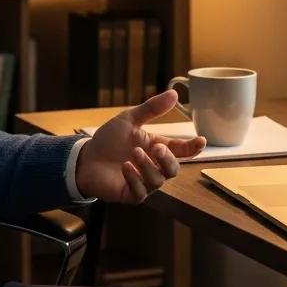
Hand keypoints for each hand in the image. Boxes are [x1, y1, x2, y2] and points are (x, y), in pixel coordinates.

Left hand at [75, 89, 205, 202]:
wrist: (85, 157)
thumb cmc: (109, 139)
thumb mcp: (129, 119)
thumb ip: (151, 108)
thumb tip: (174, 93)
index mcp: (156, 148)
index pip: (180, 150)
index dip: (192, 147)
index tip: (201, 140)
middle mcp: (153, 167)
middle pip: (173, 169)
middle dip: (168, 159)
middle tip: (157, 147)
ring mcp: (143, 182)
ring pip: (158, 180)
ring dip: (148, 166)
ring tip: (134, 153)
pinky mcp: (130, 194)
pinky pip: (141, 192)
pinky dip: (135, 178)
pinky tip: (125, 167)